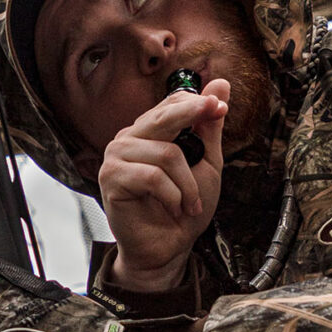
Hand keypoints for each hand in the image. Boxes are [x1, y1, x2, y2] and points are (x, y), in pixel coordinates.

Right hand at [98, 78, 228, 290]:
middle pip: (163, 116)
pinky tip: (173, 207)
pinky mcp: (111, 179)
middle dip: (193, 114)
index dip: (196, 102)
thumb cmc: (183, 208)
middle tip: (215, 112)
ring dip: (187, 184)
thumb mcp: (205, 163)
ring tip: (189, 202)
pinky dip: (172, 195)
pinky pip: (152, 176)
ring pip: (166, 153)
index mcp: (148, 132)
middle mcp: (128, 139)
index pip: (169, 102)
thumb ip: (208, 127)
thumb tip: (220, 84)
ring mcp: (116, 157)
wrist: (167, 248)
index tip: (219, 107)